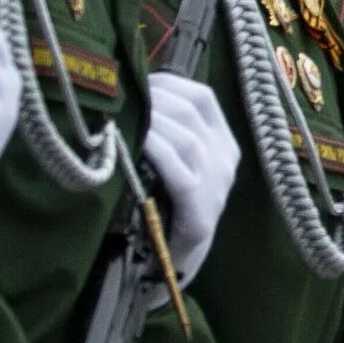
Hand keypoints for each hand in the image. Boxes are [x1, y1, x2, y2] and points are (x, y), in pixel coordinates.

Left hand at [142, 70, 238, 286]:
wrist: (177, 260)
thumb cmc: (169, 205)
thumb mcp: (177, 163)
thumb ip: (167, 132)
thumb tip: (132, 92)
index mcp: (224, 142)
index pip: (202, 97)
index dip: (168, 84)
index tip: (136, 83)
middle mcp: (225, 158)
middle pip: (189, 111)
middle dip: (150, 100)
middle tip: (118, 100)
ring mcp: (216, 183)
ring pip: (184, 136)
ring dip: (148, 121)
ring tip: (121, 117)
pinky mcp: (199, 208)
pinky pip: (178, 167)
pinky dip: (154, 148)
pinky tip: (134, 140)